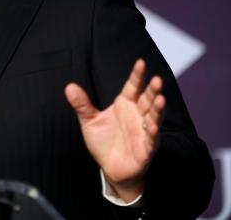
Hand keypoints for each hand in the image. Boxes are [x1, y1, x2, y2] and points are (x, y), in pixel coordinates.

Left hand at [64, 59, 164, 201]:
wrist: (110, 168)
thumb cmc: (103, 141)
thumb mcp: (89, 121)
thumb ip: (82, 104)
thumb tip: (69, 86)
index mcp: (125, 104)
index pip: (133, 87)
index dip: (137, 75)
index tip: (140, 62)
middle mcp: (137, 114)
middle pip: (147, 99)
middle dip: (152, 90)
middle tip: (157, 79)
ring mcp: (144, 131)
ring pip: (153, 117)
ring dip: (158, 108)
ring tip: (161, 98)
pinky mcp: (146, 148)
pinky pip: (151, 139)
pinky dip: (153, 132)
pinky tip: (154, 126)